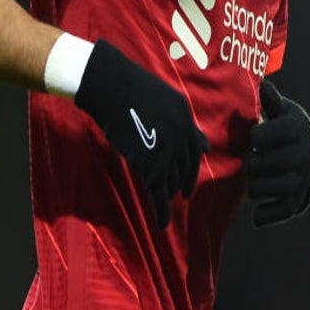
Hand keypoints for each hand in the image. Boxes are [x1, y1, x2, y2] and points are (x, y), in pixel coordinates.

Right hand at [75, 39, 207, 226]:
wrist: (112, 87)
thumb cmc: (130, 90)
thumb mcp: (163, 100)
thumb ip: (178, 121)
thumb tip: (197, 141)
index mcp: (185, 116)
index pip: (195, 148)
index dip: (192, 166)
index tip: (189, 178)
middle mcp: (181, 133)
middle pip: (185, 166)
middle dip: (184, 182)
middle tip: (182, 194)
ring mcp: (167, 148)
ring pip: (172, 180)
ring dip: (169, 193)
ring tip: (165, 203)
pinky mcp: (150, 162)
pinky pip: (158, 191)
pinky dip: (161, 209)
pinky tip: (162, 222)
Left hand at [243, 80, 309, 226]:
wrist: (307, 146)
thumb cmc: (284, 124)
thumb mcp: (280, 109)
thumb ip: (269, 99)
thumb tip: (262, 84)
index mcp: (297, 127)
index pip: (270, 134)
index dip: (255, 137)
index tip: (251, 138)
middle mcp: (304, 152)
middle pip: (272, 162)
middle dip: (252, 164)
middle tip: (246, 162)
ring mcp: (304, 176)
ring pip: (277, 187)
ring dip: (257, 187)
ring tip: (250, 181)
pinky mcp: (301, 198)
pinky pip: (286, 210)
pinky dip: (269, 215)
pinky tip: (256, 214)